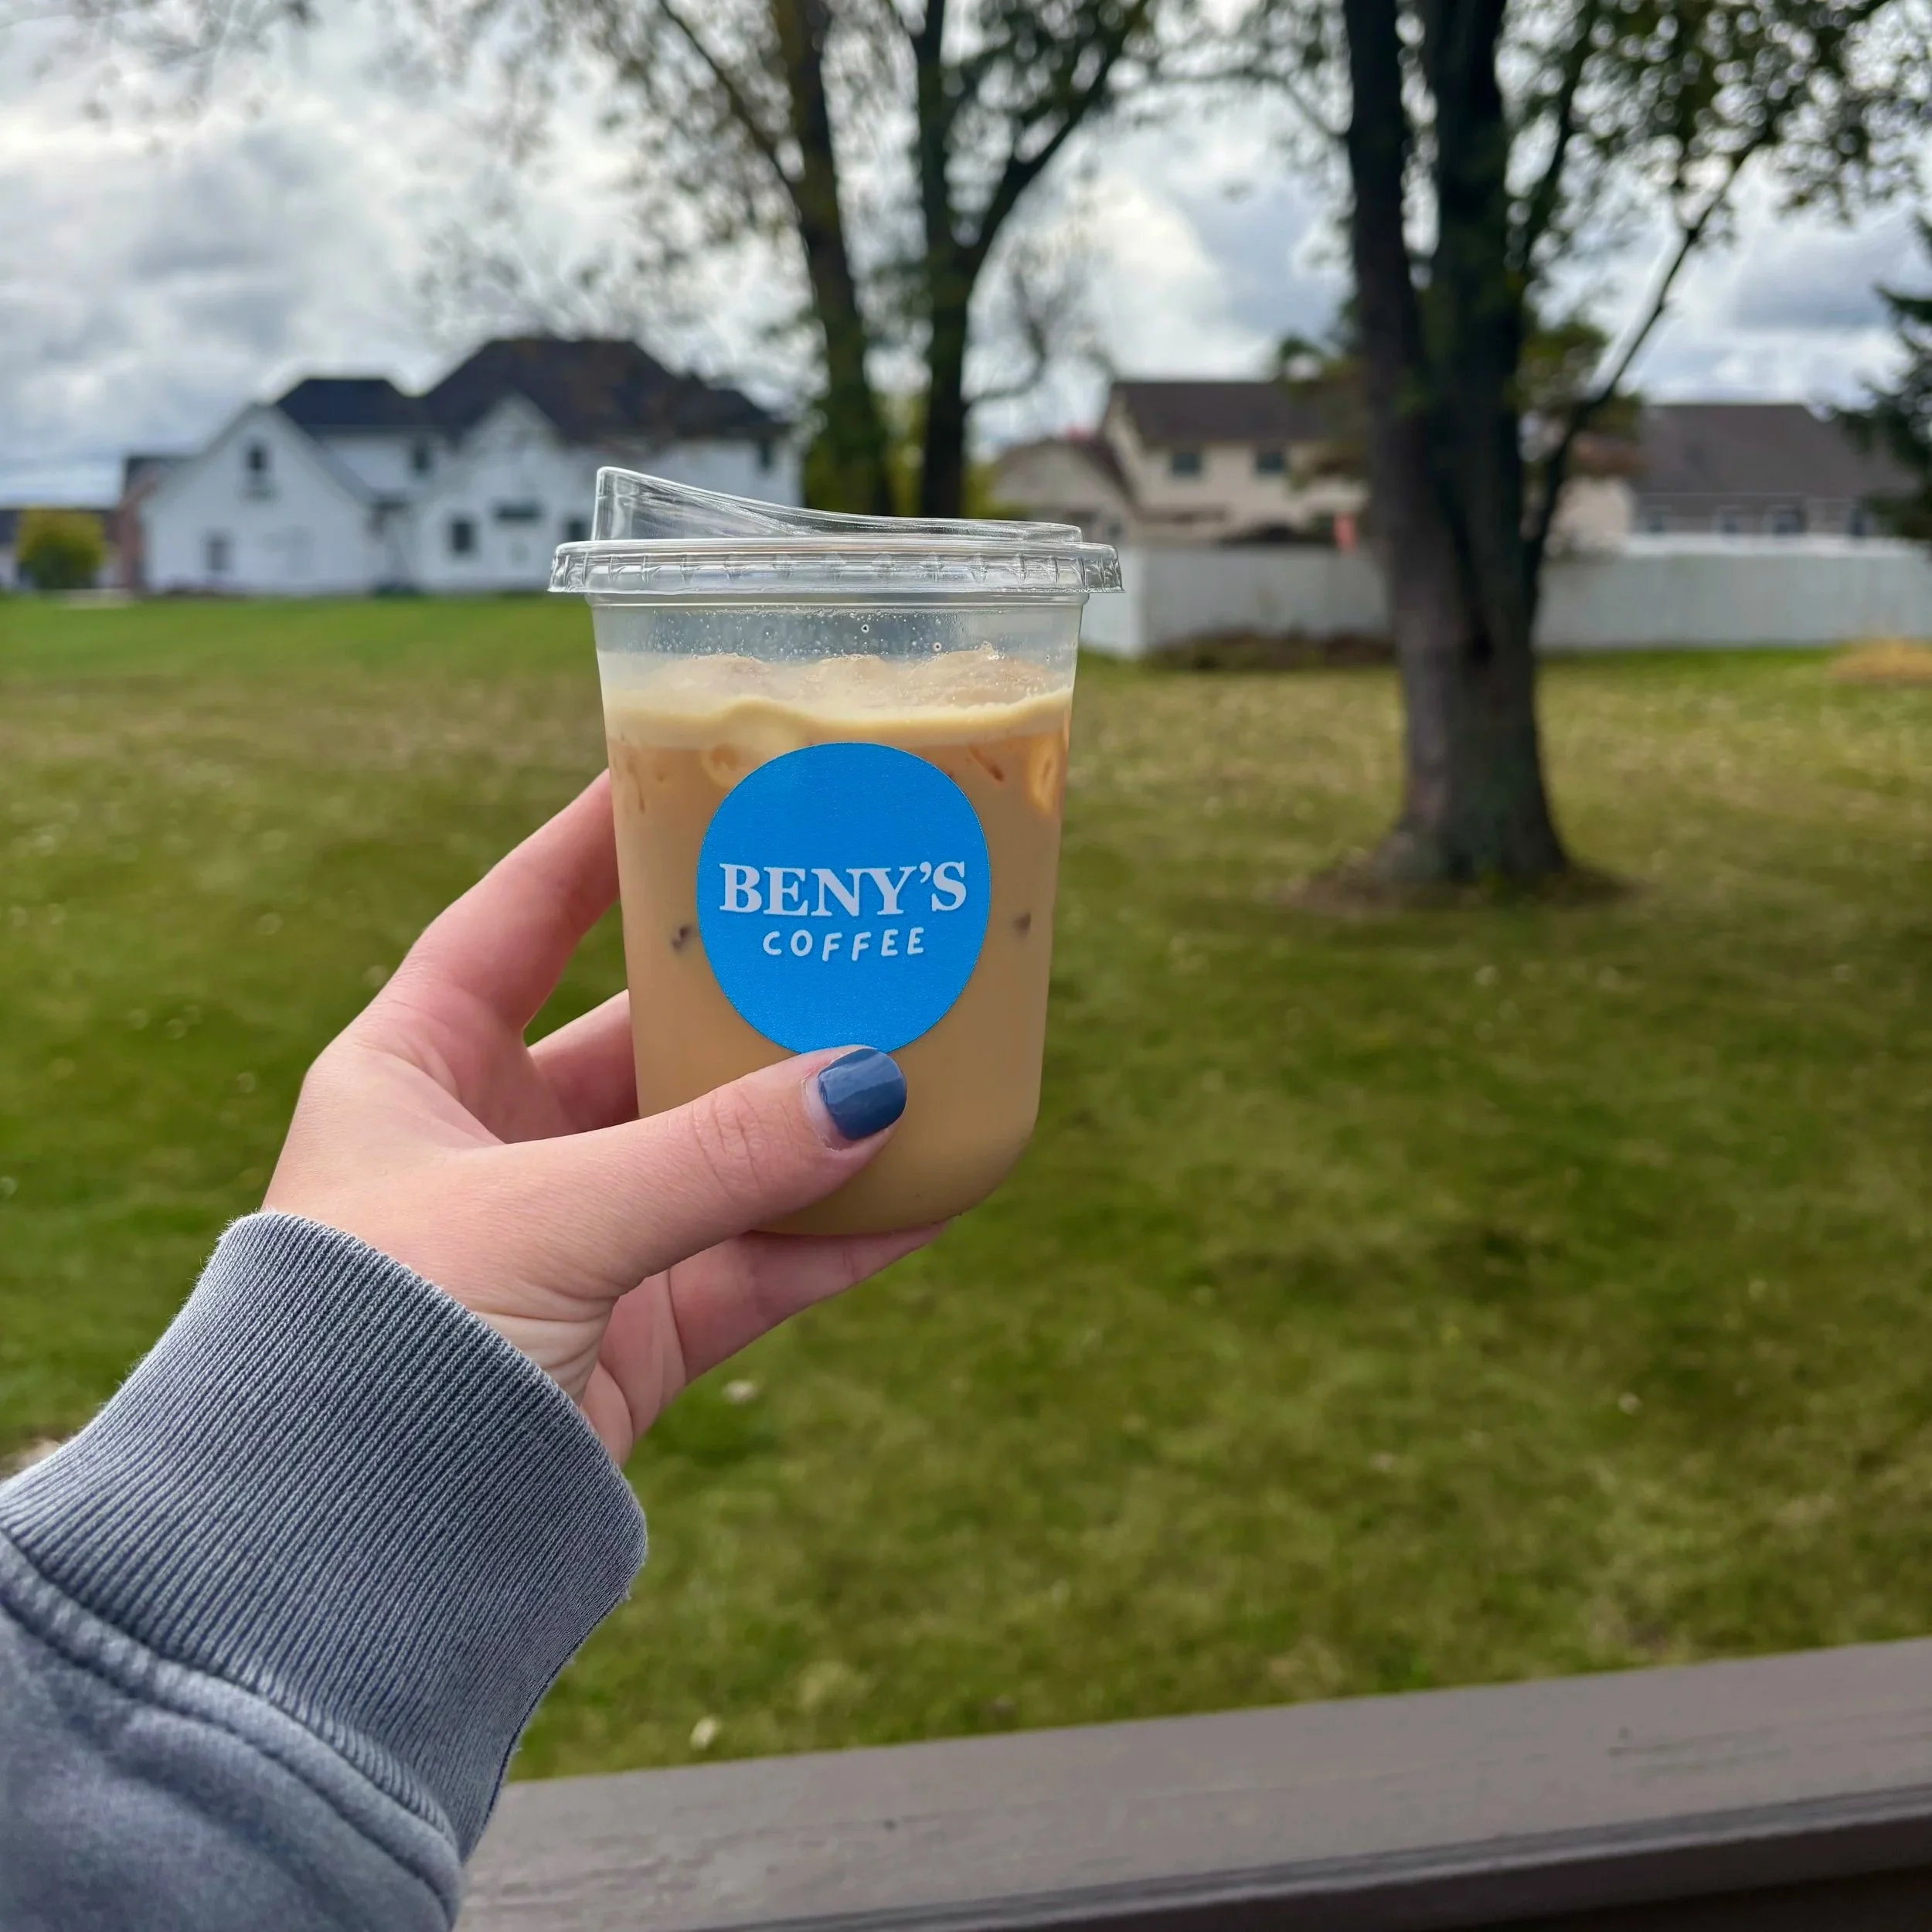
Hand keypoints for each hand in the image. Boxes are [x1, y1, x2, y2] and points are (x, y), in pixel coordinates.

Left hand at [264, 772, 934, 1461]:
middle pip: (643, 1034)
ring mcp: (572, 1239)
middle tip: (843, 919)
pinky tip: (931, 1187)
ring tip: (920, 1049)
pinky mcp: (635, 1335)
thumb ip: (711, 1154)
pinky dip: (839, 1233)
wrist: (342, 1560)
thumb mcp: (545, 1216)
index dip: (590, 846)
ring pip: (718, 1151)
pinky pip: (757, 1263)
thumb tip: (873, 1086)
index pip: (512, 919)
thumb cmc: (380, 1338)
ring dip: (813, 1116)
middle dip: (744, 991)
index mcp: (412, 1070)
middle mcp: (493, 1142)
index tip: (681, 776)